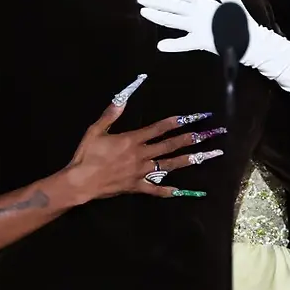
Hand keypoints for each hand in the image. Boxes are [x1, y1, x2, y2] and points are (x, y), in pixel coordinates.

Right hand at [63, 74, 224, 200]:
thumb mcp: (95, 130)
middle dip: (190, 139)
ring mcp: (141, 172)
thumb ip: (110, 115)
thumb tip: (121, 99)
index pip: (158, 129)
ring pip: (169, 165)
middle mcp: (141, 155)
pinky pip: (155, 189)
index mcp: (132, 140)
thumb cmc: (86, 155)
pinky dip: (168, 190)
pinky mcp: (137, 186)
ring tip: (206, 156)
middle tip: (209, 135)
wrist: (81, 182)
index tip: (190, 117)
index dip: (175, 122)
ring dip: (188, 159)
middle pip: (170, 146)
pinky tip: (182, 191)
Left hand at [137, 0, 258, 56]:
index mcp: (204, 2)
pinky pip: (185, 44)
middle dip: (155, 1)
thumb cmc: (240, 19)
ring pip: (174, 21)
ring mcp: (198, 27)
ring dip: (158, 16)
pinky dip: (174, 45)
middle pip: (172, 6)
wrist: (252, 40)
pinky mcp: (202, 42)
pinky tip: (161, 45)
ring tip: (143, 13)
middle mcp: (198, 12)